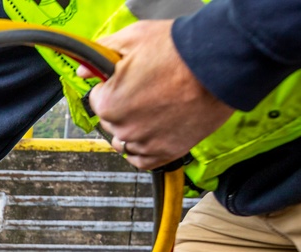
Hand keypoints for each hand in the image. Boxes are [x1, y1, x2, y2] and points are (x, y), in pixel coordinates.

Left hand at [76, 20, 233, 170]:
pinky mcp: (166, 153)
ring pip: (125, 141)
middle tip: (144, 92)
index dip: (111, 86)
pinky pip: (142, 160)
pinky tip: (152, 134)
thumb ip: (101, 55)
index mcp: (109, 103)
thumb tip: (84, 71)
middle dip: (122, 107)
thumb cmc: (179, 51)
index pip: (97, 99)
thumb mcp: (133, 38)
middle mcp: (123, 128)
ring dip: (132, 129)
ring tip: (151, 111)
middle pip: (111, 121)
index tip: (125, 81)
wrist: (220, 65)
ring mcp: (145, 143)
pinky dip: (143, 150)